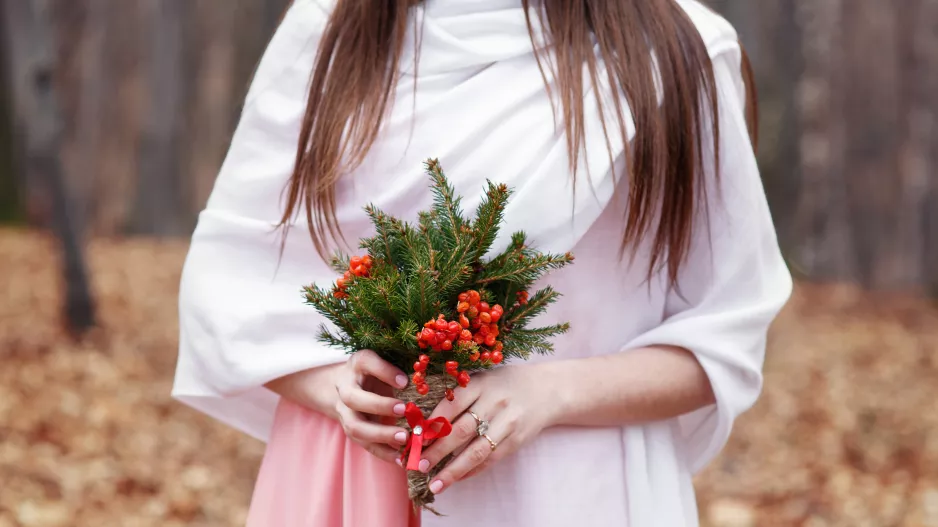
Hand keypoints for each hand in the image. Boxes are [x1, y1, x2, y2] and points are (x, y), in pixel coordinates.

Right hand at [266, 349, 410, 463]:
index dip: (385, 372)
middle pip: (353, 398)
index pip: (367, 362)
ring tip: (404, 438)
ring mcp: (345, 411)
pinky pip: (363, 444)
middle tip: (403, 410)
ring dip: (380, 435)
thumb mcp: (385, 362)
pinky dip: (382, 452)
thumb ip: (398, 369)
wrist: (346, 385)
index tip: (405, 381)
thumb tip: (420, 381)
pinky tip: (400, 458)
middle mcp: (345, 387)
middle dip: (378, 406)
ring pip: (355, 426)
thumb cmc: (375, 371)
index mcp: (358, 364)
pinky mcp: (351, 430)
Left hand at [417, 363, 558, 494]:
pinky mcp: (517, 440)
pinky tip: (457, 478)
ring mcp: (507, 422)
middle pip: (461, 430)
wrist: (547, 390)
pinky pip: (491, 459)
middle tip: (418, 464)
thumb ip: (457, 395)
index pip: (451, 404)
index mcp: (480, 383)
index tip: (414, 439)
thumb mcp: (482, 379)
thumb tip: (424, 422)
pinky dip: (472, 471)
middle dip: (437, 450)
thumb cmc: (504, 384)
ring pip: (476, 451)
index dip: (431, 423)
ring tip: (435, 483)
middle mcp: (494, 402)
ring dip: (453, 470)